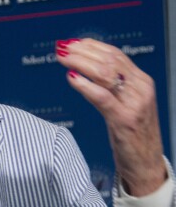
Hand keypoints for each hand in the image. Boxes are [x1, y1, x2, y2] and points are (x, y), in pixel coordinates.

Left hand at [56, 38, 166, 196]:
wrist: (145, 164)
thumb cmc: (131, 134)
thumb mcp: (124, 102)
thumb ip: (110, 84)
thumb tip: (84, 64)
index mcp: (141, 81)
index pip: (115, 54)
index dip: (91, 45)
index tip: (71, 42)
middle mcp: (140, 88)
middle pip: (108, 60)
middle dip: (82, 51)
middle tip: (61, 48)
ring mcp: (134, 104)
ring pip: (105, 73)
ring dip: (80, 62)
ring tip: (62, 59)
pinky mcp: (124, 120)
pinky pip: (102, 97)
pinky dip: (85, 85)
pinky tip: (71, 78)